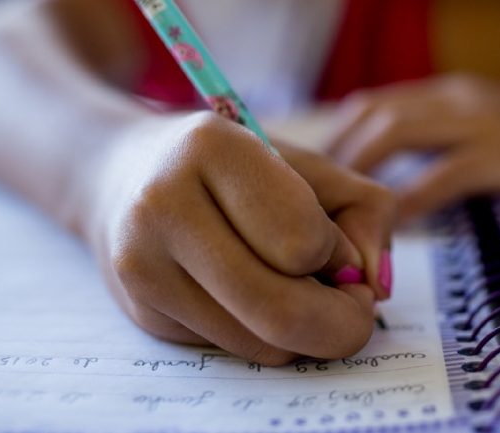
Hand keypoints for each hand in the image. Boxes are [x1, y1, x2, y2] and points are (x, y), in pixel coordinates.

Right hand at [88, 111, 394, 366]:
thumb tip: (375, 286)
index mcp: (212, 149)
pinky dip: (268, 336)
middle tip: (356, 307)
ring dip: (306, 332)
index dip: (336, 253)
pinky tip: (257, 296)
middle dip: (340, 322)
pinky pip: (234, 351)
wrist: (123, 173)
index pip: (301, 240)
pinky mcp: (141, 313)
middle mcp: (163, 206)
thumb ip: (365, 209)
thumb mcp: (308, 164)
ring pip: (260, 342)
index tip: (334, 245)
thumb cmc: (235, 166)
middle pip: (279, 309)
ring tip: (302, 290)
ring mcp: (142, 266)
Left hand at [327, 75, 499, 220]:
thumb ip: (455, 145)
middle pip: (373, 113)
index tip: (312, 178)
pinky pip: (444, 172)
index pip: (375, 103)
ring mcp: (488, 120)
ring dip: (359, 173)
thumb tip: (406, 177)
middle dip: (333, 155)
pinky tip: (392, 226)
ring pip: (397, 132)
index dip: (336, 138)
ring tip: (334, 213)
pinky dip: (411, 198)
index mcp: (458, 92)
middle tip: (307, 202)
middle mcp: (463, 97)